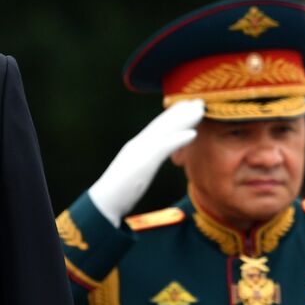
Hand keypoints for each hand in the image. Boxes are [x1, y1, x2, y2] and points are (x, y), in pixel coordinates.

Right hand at [88, 99, 204, 224]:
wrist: (104, 202)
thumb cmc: (119, 191)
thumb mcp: (134, 171)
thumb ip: (143, 161)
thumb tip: (150, 159)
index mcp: (137, 145)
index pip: (158, 126)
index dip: (173, 114)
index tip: (187, 105)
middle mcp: (139, 143)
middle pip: (164, 123)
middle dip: (182, 111)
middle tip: (199, 101)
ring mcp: (141, 151)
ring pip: (166, 130)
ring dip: (185, 119)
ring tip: (200, 111)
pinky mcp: (144, 163)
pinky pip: (164, 148)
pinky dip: (178, 139)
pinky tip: (193, 134)